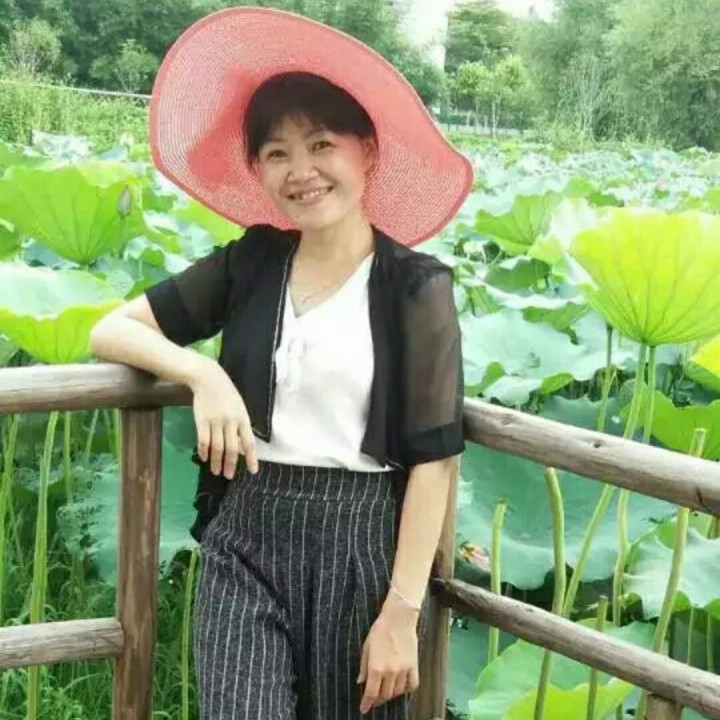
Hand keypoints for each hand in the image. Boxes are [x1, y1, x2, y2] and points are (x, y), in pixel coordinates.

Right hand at [189, 357, 257, 478]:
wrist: (209, 378)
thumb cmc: (227, 394)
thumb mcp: (239, 407)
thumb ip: (241, 425)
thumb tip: (243, 446)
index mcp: (243, 418)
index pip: (249, 442)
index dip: (251, 458)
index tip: (253, 471)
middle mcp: (230, 422)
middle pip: (232, 448)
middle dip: (231, 464)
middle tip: (229, 476)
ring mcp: (215, 421)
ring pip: (217, 447)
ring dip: (216, 461)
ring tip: (216, 471)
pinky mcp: (201, 420)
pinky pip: (203, 440)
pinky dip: (204, 451)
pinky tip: (204, 458)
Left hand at [357, 596, 419, 714]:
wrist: (398, 618)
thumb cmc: (380, 630)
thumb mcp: (366, 647)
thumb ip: (364, 666)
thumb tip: (361, 681)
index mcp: (376, 667)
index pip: (371, 693)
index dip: (367, 703)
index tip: (364, 709)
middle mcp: (390, 672)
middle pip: (385, 695)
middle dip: (378, 699)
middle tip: (374, 697)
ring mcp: (403, 670)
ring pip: (397, 692)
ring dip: (391, 694)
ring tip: (386, 690)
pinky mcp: (414, 665)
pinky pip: (412, 685)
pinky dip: (406, 689)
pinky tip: (401, 686)